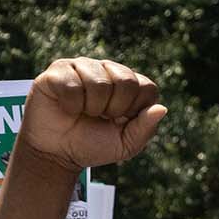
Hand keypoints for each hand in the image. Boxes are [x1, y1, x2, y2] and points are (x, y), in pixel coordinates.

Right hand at [14, 58, 166, 173]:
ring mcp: (82, 66)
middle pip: (126, 81)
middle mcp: (107, 70)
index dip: (135, 109)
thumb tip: (161, 108)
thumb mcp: (126, 144)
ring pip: (99, 82)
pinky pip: (72, 84)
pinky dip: (71, 105)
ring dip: (92, 108)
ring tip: (84, 112)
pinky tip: (67, 108)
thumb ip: (145, 128)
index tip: (121, 120)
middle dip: (115, 108)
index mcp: (129, 85)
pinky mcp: (58, 70)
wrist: (57, 152)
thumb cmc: (93, 145)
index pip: (147, 87)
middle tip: (101, 117)